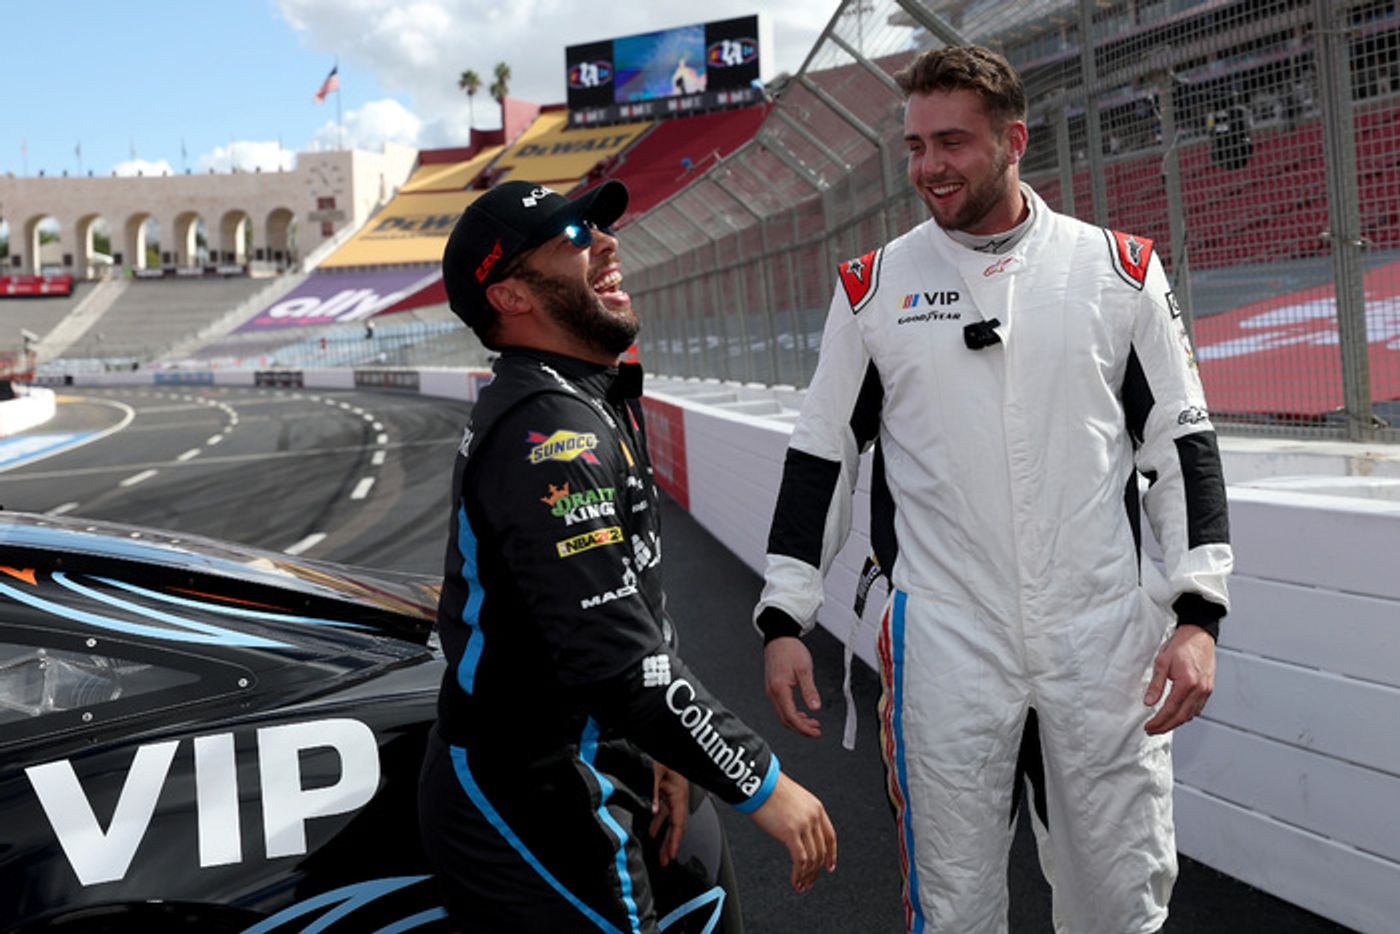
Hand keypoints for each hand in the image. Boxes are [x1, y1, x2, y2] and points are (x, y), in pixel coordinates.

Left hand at [649, 762, 687, 866]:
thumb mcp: (656, 771)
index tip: (670, 856)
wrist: (669, 738)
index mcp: (679, 794)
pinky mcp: (666, 790)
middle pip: (675, 826)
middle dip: (670, 844)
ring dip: (664, 836)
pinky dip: (658, 823)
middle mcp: (678, 797)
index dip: (674, 841)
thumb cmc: (665, 753)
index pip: (678, 823)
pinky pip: (664, 811)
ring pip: (669, 820)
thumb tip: (653, 811)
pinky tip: (652, 832)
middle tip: (664, 861)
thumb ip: (654, 792)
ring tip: (659, 853)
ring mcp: (672, 794)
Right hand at [748, 772, 836, 892]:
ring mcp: (804, 825)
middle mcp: (814, 817)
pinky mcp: (791, 832)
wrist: (759, 783)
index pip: (830, 836)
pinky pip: (800, 860)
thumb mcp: (793, 800)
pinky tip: (795, 880)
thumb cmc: (769, 789)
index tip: (829, 866)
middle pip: (821, 851)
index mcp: (816, 808)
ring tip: (801, 884)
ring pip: (812, 858)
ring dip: (807, 875)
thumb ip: (800, 815)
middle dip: (816, 870)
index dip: (831, 854)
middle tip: (809, 881)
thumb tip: (797, 834)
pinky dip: (798, 874)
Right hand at [764, 637, 821, 736]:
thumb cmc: (790, 650)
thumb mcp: (804, 670)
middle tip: (816, 730)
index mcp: (779, 689)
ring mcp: (771, 691)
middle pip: (785, 719)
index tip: (815, 731)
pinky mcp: (773, 689)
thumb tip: (815, 707)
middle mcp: (772, 693)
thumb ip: (810, 690)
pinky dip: (793, 714)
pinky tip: (802, 714)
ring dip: (797, 722)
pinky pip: (782, 707)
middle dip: (801, 728)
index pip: (790, 716)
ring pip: (783, 715)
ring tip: (812, 723)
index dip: (803, 727)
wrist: (779, 638)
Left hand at [1143, 624, 1215, 734]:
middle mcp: (1199, 690)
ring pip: (1190, 715)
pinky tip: (1177, 715)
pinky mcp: (1208, 689)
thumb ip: (1156, 685)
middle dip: (1165, 726)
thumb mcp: (1162, 662)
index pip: (1170, 710)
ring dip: (1176, 723)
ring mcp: (1206, 690)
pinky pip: (1198, 708)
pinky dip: (1186, 715)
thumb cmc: (1181, 645)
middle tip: (1152, 730)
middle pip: (1181, 717)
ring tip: (1162, 725)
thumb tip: (1148, 702)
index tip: (1148, 727)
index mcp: (1187, 683)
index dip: (1158, 721)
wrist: (1199, 635)